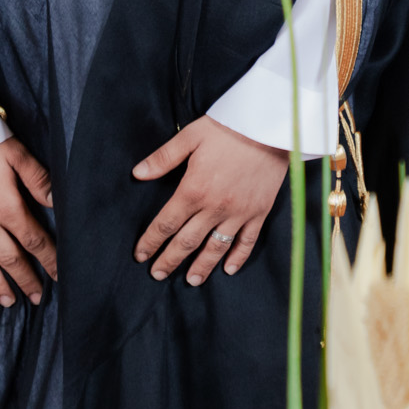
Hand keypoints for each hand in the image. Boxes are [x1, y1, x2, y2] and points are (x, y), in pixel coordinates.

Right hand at [0, 138, 55, 308]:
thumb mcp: (15, 154)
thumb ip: (38, 179)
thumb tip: (57, 202)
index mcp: (7, 208)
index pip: (34, 241)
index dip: (49, 260)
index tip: (60, 276)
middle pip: (10, 260)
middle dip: (26, 280)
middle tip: (38, 298)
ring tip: (10, 301)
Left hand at [133, 117, 287, 284]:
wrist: (270, 127)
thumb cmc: (228, 129)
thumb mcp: (191, 136)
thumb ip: (163, 158)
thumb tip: (137, 174)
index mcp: (193, 190)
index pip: (165, 224)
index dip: (151, 242)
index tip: (140, 255)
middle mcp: (215, 208)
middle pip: (186, 242)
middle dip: (169, 261)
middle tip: (157, 275)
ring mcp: (239, 213)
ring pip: (215, 248)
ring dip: (201, 267)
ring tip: (190, 280)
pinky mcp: (259, 212)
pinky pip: (247, 242)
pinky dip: (237, 258)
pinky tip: (228, 269)